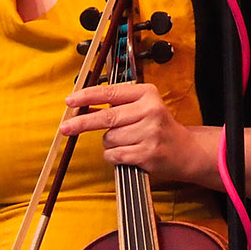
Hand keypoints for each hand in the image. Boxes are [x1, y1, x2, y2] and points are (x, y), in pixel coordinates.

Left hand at [60, 82, 210, 183]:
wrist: (185, 150)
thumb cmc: (158, 127)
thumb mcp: (143, 106)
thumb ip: (117, 104)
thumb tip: (82, 106)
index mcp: (147, 94)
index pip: (110, 93)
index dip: (87, 97)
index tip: (70, 101)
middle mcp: (150, 110)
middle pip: (106, 117)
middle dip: (82, 123)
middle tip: (65, 128)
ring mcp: (150, 133)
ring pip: (109, 139)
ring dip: (110, 143)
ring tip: (126, 142)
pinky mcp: (147, 153)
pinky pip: (114, 154)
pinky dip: (113, 156)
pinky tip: (126, 152)